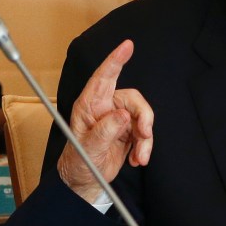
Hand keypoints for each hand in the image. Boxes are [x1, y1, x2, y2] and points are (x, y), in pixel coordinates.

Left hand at [56, 40, 153, 201]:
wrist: (85, 180)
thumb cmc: (79, 161)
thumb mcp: (88, 148)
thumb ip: (105, 131)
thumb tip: (124, 115)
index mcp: (89, 105)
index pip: (103, 77)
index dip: (115, 60)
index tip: (127, 46)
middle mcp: (105, 108)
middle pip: (133, 100)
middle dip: (144, 117)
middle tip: (145, 135)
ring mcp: (118, 119)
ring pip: (143, 117)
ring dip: (145, 138)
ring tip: (139, 157)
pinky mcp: (128, 131)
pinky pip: (145, 132)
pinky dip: (145, 147)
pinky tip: (136, 159)